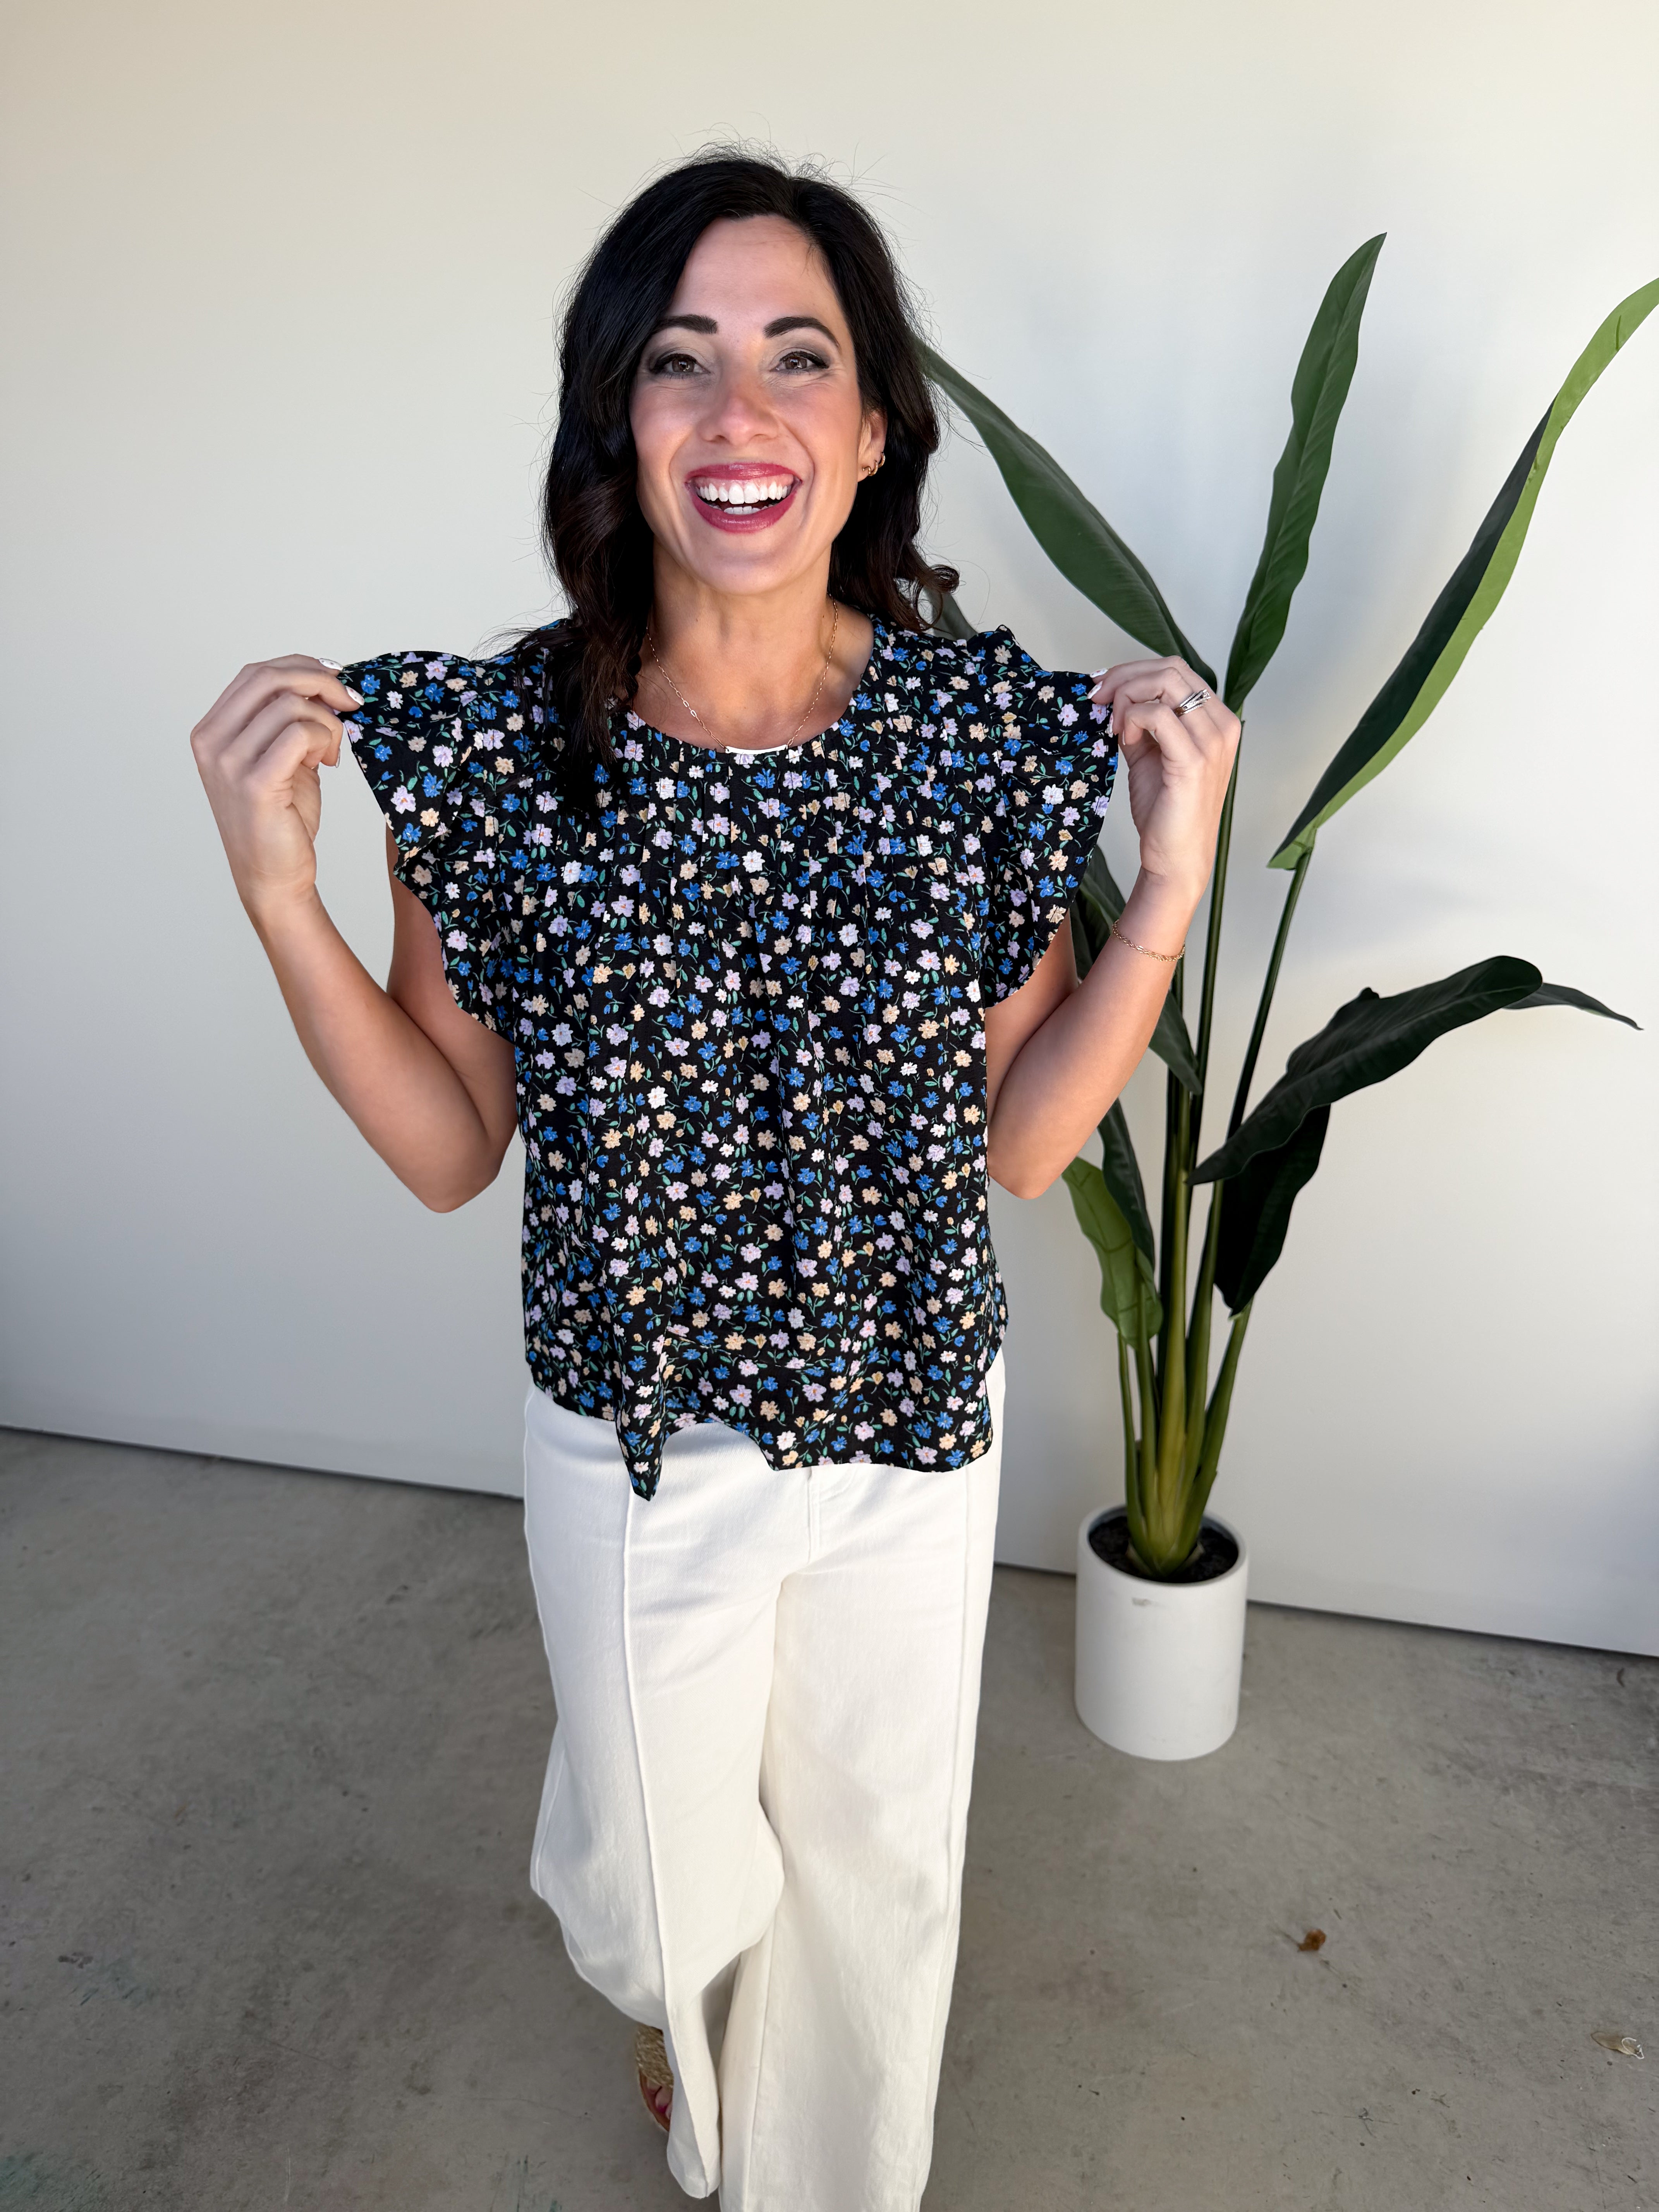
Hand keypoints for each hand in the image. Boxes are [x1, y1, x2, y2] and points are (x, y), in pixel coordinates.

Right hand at [190, 656, 361, 927]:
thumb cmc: (280, 819)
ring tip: (332, 752)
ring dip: (327, 723)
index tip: (336, 679)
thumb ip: (289, 720)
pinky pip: (300, 734)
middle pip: (268, 678)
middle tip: (350, 701)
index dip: (300, 667)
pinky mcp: (255, 783)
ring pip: (290, 706)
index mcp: (212, 730)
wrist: (273, 876)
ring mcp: (229, 763)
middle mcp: (212, 742)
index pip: (255, 674)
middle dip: (319, 681)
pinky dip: (325, 740)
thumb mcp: (281, 757)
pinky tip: (328, 763)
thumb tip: (326, 683)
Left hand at [1088, 657, 1239, 905]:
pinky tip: (1121, 737)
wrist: (1175, 856)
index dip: (1134, 671)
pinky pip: (1158, 714)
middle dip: (1125, 676)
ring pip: (1165, 683)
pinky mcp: (1194, 759)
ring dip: (1127, 695)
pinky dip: (1132, 717)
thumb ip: (1140, 724)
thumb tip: (1115, 698)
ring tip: (1109, 722)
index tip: (1103, 688)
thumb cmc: (1165, 810)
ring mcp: (1212, 740)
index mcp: (1216, 719)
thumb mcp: (1149, 754)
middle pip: (1171, 668)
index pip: (1176, 670)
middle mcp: (1222, 724)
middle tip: (1097, 697)